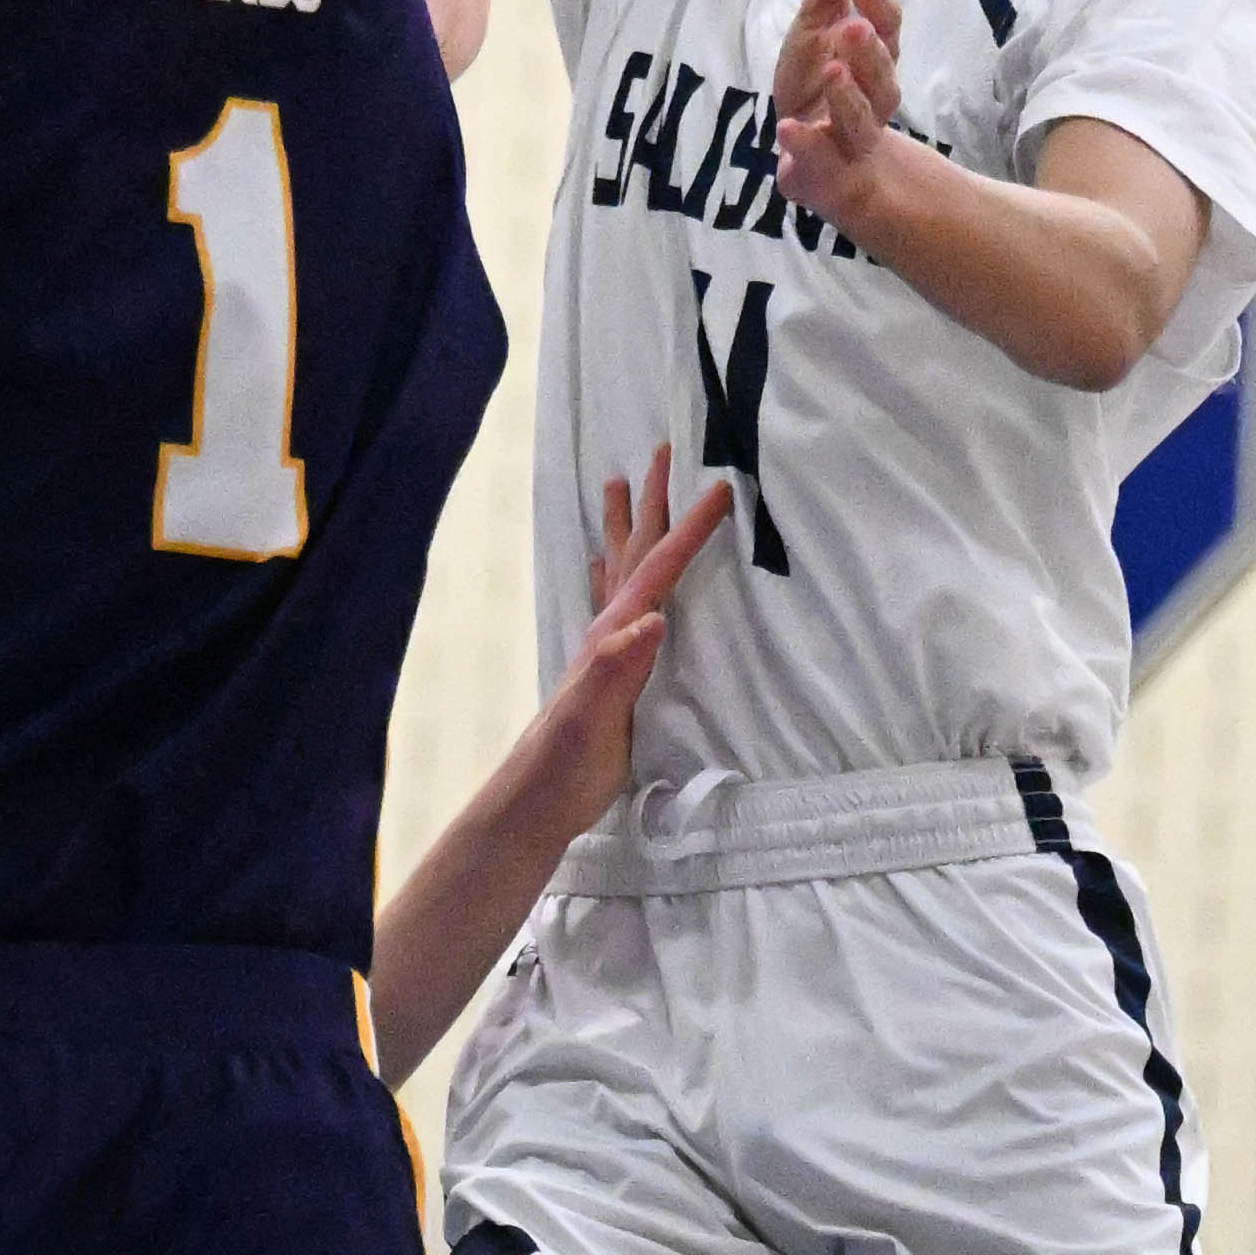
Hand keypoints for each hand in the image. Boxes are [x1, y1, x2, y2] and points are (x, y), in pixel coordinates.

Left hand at [526, 448, 736, 842]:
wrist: (535, 803)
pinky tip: (604, 569)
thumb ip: (619, 666)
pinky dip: (615, 575)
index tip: (721, 489)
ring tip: (619, 483)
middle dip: (650, 503)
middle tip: (662, 451)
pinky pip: (615, 606)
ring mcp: (604, 651)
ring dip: (625, 527)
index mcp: (613, 635)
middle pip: (635, 553)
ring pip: (620, 572)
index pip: (658, 570)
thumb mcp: (594, 716)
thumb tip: (654, 618)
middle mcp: (607, 633)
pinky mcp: (607, 673)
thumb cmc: (565, 764)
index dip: (689, 530)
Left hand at [771, 0, 902, 230]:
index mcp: (875, 58)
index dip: (877, 7)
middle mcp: (873, 98)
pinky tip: (789, 128)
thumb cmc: (819, 77)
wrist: (811, 151)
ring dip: (848, 97)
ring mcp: (853, 137)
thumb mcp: (820, 18)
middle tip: (850, 28)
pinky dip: (807, 145)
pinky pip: (823, 161)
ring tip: (831, 71)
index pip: (888, 29)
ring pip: (862, 120)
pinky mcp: (827, 170)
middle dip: (869, 52)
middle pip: (884, 76)